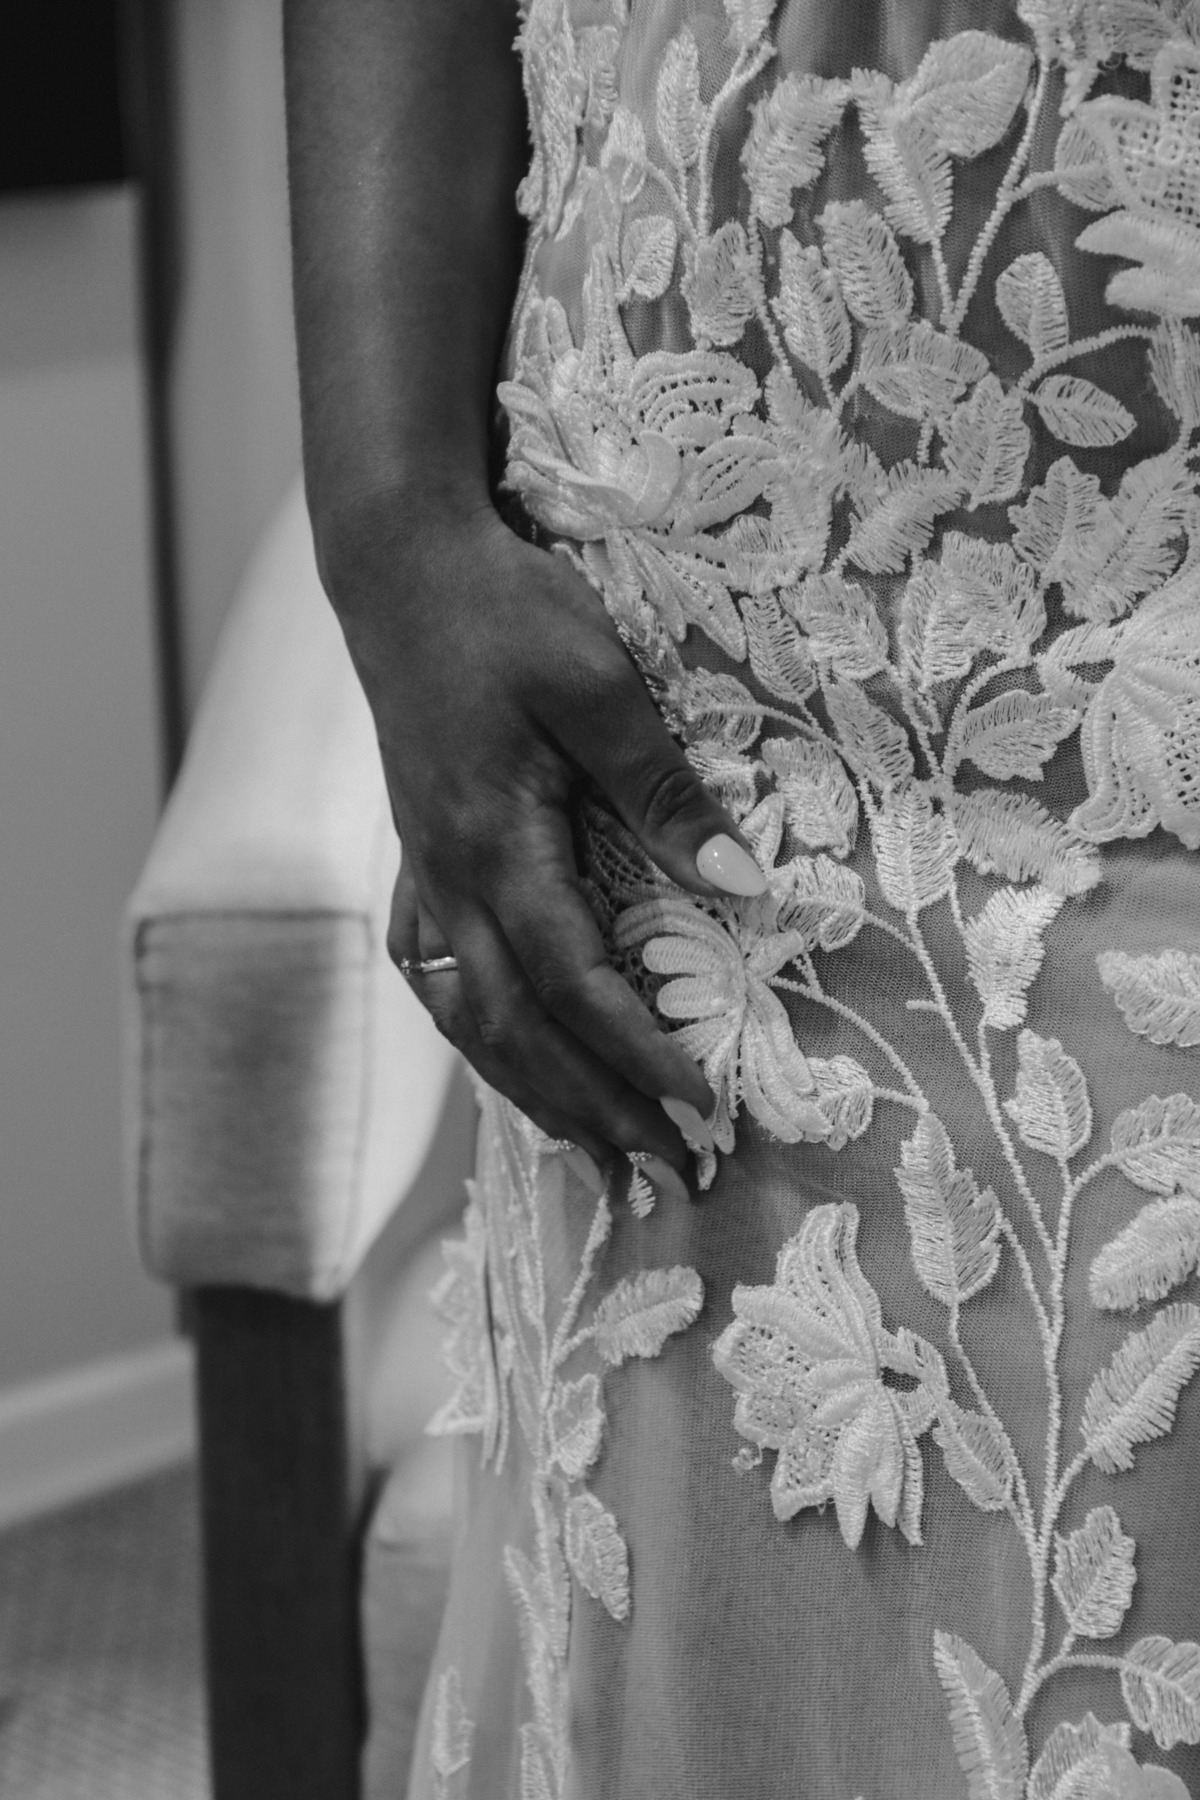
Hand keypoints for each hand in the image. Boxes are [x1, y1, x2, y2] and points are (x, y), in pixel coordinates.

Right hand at [323, 496, 765, 1193]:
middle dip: (585, 1109)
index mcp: (493, 843)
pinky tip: (506, 1060)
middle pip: (510, 1028)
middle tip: (656, 1174)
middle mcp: (448, 878)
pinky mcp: (419, 857)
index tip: (694, 1108)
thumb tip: (743, 883)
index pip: (569, 980)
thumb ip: (662, 790)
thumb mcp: (598, 685)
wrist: (399, 566)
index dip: (631, 1054)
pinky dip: (479, 1035)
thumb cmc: (502, 610)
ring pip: (466, 1016)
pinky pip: (440, 976)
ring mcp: (424, 873)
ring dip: (530, 1091)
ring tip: (590, 1153)